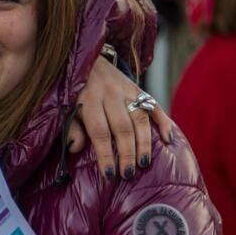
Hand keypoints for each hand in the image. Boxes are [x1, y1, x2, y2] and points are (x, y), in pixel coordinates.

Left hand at [67, 56, 173, 180]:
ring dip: (144, 143)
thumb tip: (75, 148)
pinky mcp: (140, 89)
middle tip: (129, 174)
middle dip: (127, 153)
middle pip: (122, 127)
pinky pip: (155, 106)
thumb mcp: (68, 106)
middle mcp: (110, 94)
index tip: (109, 175)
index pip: (99, 131)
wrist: (90, 59)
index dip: (105, 154)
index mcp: (90, 100)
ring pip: (140, 118)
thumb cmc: (78, 92)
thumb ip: (71, 127)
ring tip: (144, 163)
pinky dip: (163, 122)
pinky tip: (167, 139)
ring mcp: (128, 90)